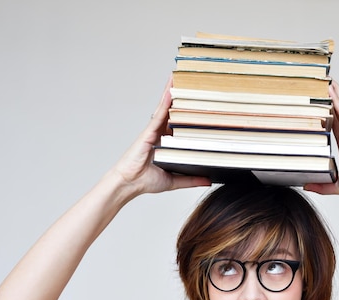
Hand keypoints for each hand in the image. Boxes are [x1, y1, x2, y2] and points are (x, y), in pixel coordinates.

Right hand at [110, 78, 210, 195]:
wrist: (129, 184)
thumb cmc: (145, 181)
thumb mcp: (174, 180)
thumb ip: (191, 179)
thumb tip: (208, 181)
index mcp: (167, 142)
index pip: (180, 124)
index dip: (189, 112)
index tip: (201, 102)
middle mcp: (160, 134)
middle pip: (174, 111)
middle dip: (181, 97)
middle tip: (192, 81)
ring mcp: (154, 131)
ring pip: (166, 108)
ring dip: (172, 92)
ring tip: (181, 76)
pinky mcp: (148, 132)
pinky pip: (159, 114)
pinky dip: (165, 102)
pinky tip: (171, 90)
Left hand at [304, 81, 338, 194]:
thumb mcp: (335, 184)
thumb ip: (320, 186)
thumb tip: (306, 187)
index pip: (333, 124)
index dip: (327, 113)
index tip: (320, 105)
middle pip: (337, 111)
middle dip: (331, 98)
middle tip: (324, 85)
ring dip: (335, 93)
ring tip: (327, 80)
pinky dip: (338, 100)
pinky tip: (332, 90)